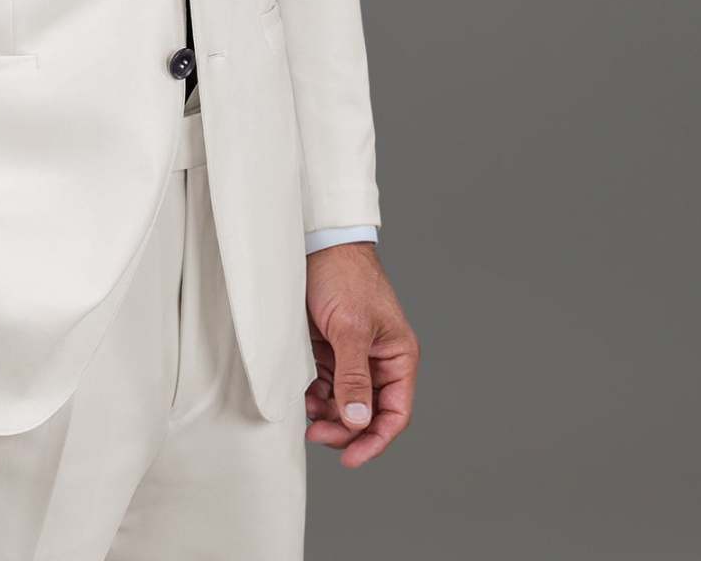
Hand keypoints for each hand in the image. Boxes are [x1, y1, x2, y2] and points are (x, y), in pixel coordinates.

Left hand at [303, 243, 418, 466]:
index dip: (375, 440)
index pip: (394, 412)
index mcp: (397, 356)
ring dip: (328, 415)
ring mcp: (353, 355)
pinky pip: (327, 385)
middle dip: (345, 429)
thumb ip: (354, 376)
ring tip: (306, 415)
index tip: (351, 459)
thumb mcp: (350, 328)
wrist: (317, 242)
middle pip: (368, 412)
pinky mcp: (330, 348)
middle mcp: (378, 360)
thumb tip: (359, 421)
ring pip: (345, 402)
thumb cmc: (343, 276)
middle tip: (316, 435)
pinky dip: (316, 396)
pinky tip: (303, 397)